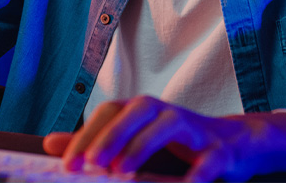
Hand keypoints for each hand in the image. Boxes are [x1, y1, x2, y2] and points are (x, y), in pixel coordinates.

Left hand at [42, 96, 285, 181]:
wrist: (234, 147)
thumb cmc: (177, 147)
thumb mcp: (133, 143)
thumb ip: (95, 143)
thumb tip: (50, 145)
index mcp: (142, 111)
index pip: (108, 114)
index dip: (87, 136)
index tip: (67, 166)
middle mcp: (165, 112)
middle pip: (134, 112)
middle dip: (110, 136)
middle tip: (90, 165)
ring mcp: (194, 128)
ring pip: (166, 126)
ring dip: (142, 147)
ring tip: (121, 172)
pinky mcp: (219, 150)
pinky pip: (207, 161)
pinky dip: (194, 176)